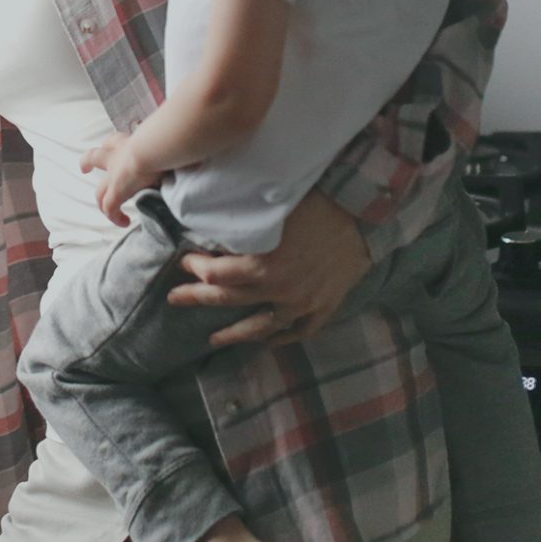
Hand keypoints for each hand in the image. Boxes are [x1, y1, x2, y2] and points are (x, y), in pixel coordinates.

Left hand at [78, 132, 159, 225]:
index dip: (110, 144)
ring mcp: (114, 176)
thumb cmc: (163, 140)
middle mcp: (117, 156)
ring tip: (105, 208)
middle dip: (88, 162)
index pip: (114, 140)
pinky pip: (110, 208)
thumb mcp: (161, 142)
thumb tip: (182, 154)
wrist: (154, 147)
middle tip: (85, 168)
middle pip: (94, 157)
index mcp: (128, 143)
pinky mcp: (116, 192)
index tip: (108, 146)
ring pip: (100, 190)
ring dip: (101, 199)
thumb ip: (165, 149)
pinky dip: (115, 217)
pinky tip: (124, 222)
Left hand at [169, 188, 367, 346]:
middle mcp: (279, 290)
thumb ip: (241, 221)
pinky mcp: (325, 306)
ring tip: (214, 339)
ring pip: (262, 327)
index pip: (215, 274)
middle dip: (198, 299)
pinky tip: (267, 341)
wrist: (365, 210)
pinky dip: (282, 338)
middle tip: (176, 300)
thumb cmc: (317, 200)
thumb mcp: (272, 206)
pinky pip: (300, 330)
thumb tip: (209, 220)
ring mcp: (303, 303)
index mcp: (262, 265)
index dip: (195, 268)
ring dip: (234, 334)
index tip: (184, 262)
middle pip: (228, 300)